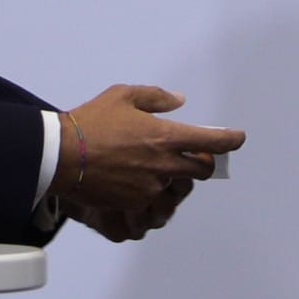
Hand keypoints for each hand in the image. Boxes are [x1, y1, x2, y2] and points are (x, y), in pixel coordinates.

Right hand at [56, 84, 245, 241]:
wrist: (60, 155)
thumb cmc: (91, 121)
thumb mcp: (123, 96)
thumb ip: (156, 98)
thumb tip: (180, 101)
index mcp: (166, 137)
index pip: (212, 142)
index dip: (230, 140)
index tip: (237, 138)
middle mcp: (164, 164)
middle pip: (202, 171)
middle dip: (204, 163)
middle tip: (196, 156)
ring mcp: (150, 187)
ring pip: (175, 186)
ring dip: (172, 176)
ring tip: (153, 166)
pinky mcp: (134, 202)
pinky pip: (152, 198)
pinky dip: (149, 189)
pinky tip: (132, 178)